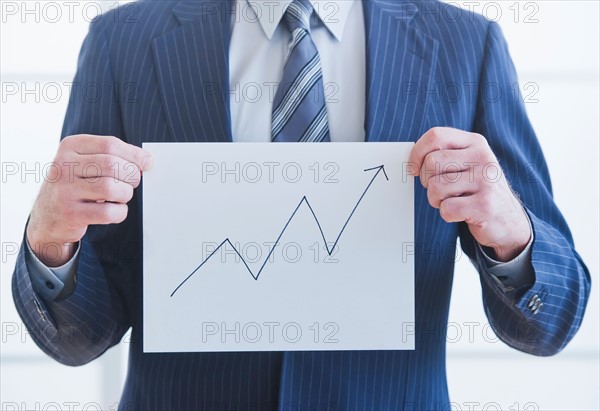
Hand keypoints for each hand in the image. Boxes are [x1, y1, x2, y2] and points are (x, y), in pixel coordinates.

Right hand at [26, 135, 152, 266]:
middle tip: (132, 183)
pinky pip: (107, 212)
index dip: (135, 154)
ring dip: (125, 194)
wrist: (48, 216)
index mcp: (69, 147)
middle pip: (112, 165)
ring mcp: (64, 190)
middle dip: (131, 175)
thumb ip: (114, 157)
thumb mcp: (86, 162)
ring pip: (111, 188)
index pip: (110, 144)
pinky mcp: (70, 214)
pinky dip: (119, 212)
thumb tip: (147, 160)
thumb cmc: (77, 185)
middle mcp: (63, 166)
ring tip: (121, 196)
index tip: (147, 163)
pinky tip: (115, 211)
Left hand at [408, 127, 530, 261]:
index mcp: (476, 143)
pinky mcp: (484, 205)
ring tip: (452, 201)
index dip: (417, 153)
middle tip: (439, 190)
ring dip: (436, 200)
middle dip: (427, 181)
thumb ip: (444, 155)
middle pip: (431, 163)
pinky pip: (446, 209)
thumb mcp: (468, 164)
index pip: (436, 135)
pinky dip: (447, 215)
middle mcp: (483, 158)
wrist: (508, 219)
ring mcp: (486, 181)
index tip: (414, 169)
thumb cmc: (478, 190)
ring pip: (435, 187)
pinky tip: (461, 213)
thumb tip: (411, 161)